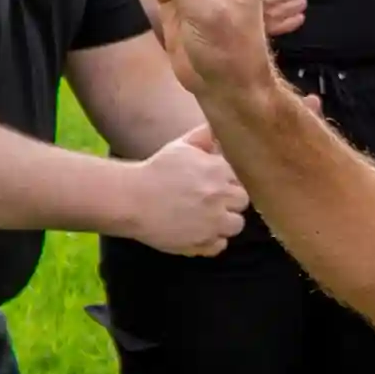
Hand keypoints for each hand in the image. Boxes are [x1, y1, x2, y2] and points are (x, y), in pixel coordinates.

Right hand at [121, 124, 248, 253]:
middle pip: (242, 202)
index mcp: (218, 170)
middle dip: (230, 202)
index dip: (230, 183)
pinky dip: (211, 241)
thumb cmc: (156, 170)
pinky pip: (220, 246)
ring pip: (236, 225)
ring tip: (206, 218)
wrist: (131, 199)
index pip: (242, 179)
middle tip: (212, 201)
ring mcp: (213, 222)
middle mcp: (220, 196)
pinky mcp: (202, 243)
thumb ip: (204, 136)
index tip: (218, 184)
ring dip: (225, 223)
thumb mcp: (181, 147)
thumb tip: (219, 127)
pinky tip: (198, 231)